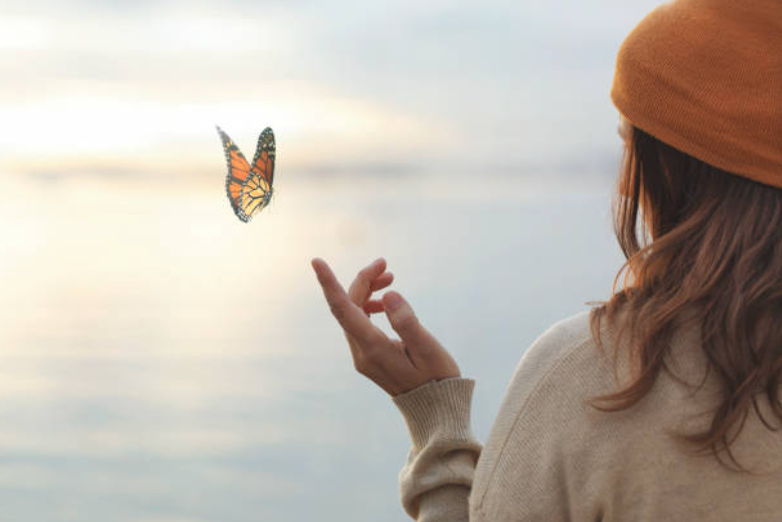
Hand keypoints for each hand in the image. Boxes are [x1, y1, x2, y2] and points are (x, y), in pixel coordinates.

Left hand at [311, 257, 460, 396]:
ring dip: (366, 291)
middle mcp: (361, 353)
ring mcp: (362, 356)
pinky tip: (384, 301)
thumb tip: (389, 295)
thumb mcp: (428, 350)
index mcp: (373, 349)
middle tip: (385, 264)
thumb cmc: (437, 379)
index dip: (329, 284)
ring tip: (390, 277)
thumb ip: (407, 322)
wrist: (435, 411)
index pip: (343, 310)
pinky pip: (359, 324)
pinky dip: (369, 306)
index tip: (316, 261)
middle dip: (362, 280)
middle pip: (348, 307)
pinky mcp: (368, 357)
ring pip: (352, 314)